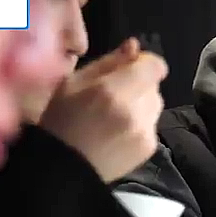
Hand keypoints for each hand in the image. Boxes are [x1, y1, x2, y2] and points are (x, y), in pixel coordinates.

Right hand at [39, 37, 168, 182]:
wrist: (63, 170)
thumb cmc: (60, 121)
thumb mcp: (73, 83)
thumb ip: (108, 62)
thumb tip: (134, 47)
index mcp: (113, 91)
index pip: (155, 66)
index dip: (145, 64)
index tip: (130, 69)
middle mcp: (135, 111)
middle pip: (154, 86)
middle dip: (138, 86)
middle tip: (113, 97)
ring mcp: (144, 132)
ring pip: (155, 105)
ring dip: (141, 105)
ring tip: (114, 117)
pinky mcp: (148, 148)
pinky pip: (152, 125)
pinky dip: (140, 125)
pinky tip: (117, 134)